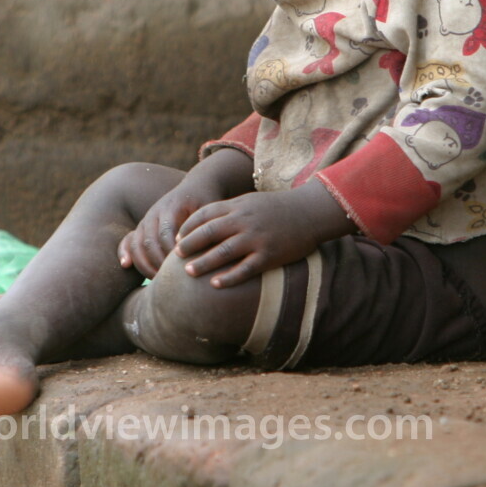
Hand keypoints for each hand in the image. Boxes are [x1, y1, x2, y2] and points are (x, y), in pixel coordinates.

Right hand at [118, 177, 221, 277]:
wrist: (196, 187)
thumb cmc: (206, 202)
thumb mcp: (209, 210)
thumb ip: (205, 227)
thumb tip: (205, 250)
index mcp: (171, 208)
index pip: (165, 234)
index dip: (170, 254)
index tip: (181, 270)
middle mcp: (154, 213)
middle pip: (149, 242)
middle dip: (157, 263)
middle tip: (170, 282)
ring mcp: (146, 220)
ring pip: (137, 243)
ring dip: (144, 264)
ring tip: (157, 280)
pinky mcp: (142, 227)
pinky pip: (128, 240)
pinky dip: (124, 252)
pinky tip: (125, 265)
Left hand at [174, 180, 354, 287]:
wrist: (310, 211)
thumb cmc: (278, 208)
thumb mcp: (250, 202)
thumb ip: (230, 211)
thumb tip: (206, 223)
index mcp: (238, 206)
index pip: (205, 214)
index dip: (188, 226)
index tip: (177, 237)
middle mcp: (244, 221)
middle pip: (209, 232)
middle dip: (190, 244)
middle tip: (175, 256)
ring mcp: (256, 238)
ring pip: (223, 251)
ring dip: (203, 262)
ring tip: (187, 272)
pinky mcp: (269, 255)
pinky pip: (245, 268)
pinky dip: (229, 277)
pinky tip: (216, 284)